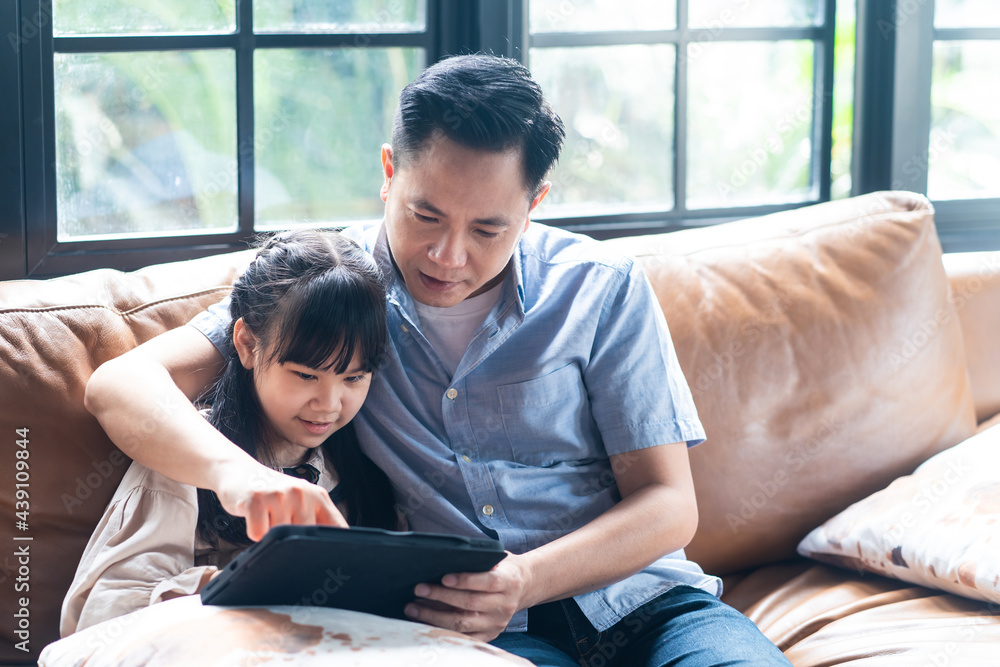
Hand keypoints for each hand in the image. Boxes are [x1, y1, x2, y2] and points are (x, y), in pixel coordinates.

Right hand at [215, 462, 347, 539]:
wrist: (240, 473)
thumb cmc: (273, 494)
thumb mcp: (301, 502)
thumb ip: (316, 522)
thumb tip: (327, 552)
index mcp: (318, 496)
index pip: (337, 528)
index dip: (334, 547)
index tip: (327, 559)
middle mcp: (301, 492)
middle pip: (304, 538)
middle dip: (292, 542)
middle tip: (280, 524)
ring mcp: (279, 494)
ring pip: (280, 537)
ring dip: (270, 536)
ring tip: (267, 518)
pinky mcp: (256, 499)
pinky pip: (258, 534)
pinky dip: (254, 532)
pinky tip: (255, 517)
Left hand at [403, 552, 531, 641]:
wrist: (524, 585)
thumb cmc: (503, 568)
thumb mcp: (498, 558)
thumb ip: (479, 561)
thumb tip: (446, 561)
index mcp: (509, 582)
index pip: (487, 582)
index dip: (465, 580)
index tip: (444, 577)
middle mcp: (504, 604)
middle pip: (470, 603)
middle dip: (441, 596)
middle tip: (419, 589)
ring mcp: (496, 622)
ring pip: (463, 623)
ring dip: (435, 616)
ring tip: (414, 607)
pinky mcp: (489, 634)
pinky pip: (463, 636)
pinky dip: (442, 629)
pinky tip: (425, 621)